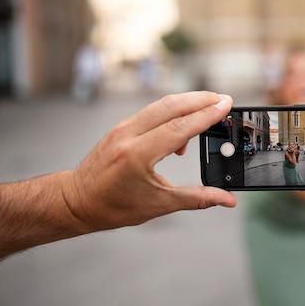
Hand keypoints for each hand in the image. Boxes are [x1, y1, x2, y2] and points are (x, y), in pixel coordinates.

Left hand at [63, 92, 236, 231]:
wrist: (77, 201)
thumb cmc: (113, 206)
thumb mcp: (159, 204)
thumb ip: (197, 199)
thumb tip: (227, 200)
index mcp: (137, 155)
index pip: (179, 127)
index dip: (206, 115)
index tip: (226, 104)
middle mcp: (129, 135)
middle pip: (171, 106)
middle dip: (200, 99)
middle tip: (224, 99)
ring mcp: (123, 128)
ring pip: (161, 105)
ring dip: (187, 102)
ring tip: (209, 107)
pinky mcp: (122, 127)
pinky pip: (152, 112)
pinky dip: (172, 112)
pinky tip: (184, 125)